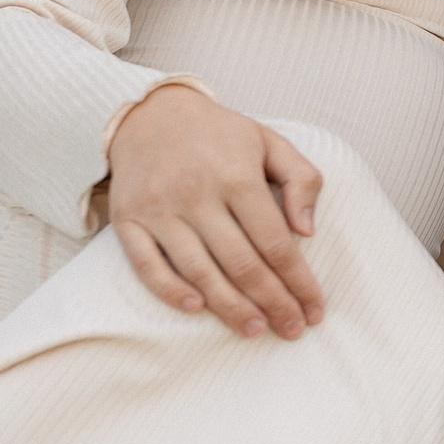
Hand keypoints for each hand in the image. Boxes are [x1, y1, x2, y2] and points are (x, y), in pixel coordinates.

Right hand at [105, 81, 326, 338]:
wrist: (148, 113)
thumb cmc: (219, 135)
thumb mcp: (270, 142)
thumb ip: (302, 179)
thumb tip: (308, 231)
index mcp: (237, 175)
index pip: (275, 242)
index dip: (299, 281)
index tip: (315, 309)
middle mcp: (198, 194)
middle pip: (241, 263)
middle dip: (272, 302)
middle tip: (292, 330)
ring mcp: (160, 209)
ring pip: (199, 270)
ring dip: (229, 307)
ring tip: (255, 330)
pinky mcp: (128, 220)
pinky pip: (147, 265)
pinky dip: (170, 290)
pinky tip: (197, 309)